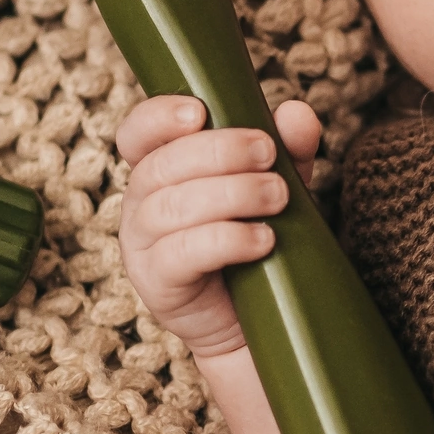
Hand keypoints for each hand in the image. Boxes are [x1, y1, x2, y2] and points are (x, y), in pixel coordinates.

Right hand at [116, 95, 322, 359]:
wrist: (256, 321)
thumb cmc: (257, 243)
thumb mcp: (277, 186)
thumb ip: (288, 149)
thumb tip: (296, 113)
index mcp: (159, 170)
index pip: (137, 133)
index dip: (158, 117)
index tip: (200, 112)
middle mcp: (139, 203)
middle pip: (160, 165)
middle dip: (219, 151)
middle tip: (269, 155)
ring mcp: (141, 246)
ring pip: (170, 206)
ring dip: (231, 194)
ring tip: (278, 197)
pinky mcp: (156, 284)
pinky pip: (180, 253)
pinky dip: (226, 239)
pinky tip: (264, 239)